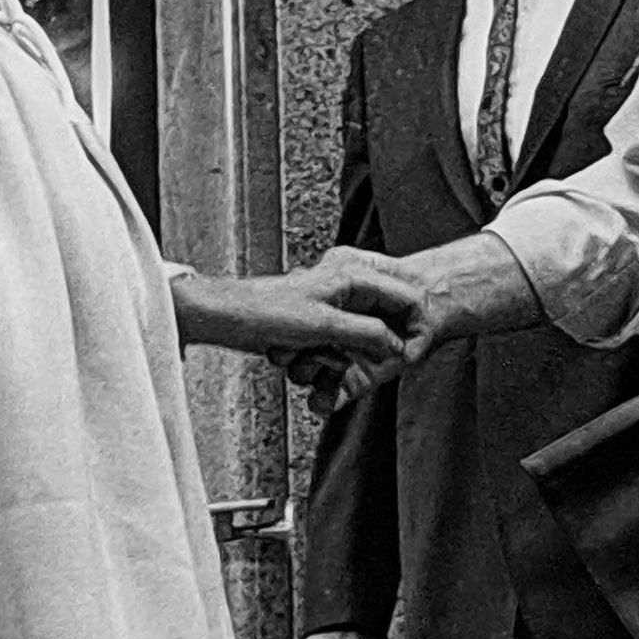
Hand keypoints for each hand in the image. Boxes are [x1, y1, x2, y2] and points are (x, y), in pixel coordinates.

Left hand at [170, 248, 428, 365]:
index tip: (415, 348)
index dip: (412, 324)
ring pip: (349, 343)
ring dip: (329, 360)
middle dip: (358, 351)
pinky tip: (294, 359)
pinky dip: (317, 362)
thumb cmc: (267, 309)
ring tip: (302, 355)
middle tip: (341, 361)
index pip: (401, 296)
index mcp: (351, 276)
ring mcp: (326, 309)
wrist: (222, 315)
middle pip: (376, 325)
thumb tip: (397, 345)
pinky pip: (328, 350)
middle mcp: (342, 289)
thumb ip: (367, 333)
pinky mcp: (311, 326)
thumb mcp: (325, 324)